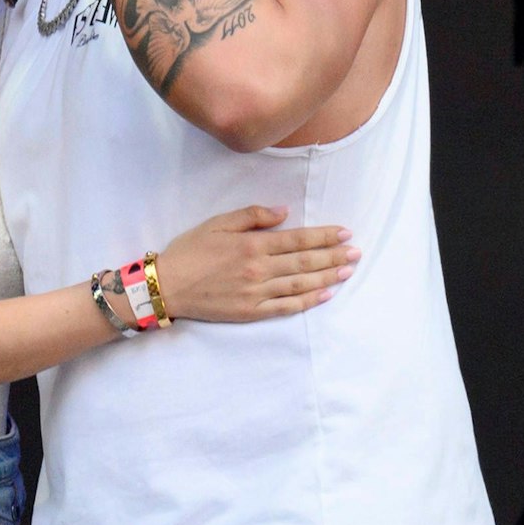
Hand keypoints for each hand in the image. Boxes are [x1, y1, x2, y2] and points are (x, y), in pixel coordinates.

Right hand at [154, 205, 358, 321]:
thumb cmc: (190, 250)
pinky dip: (308, 302)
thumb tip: (284, 212)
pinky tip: (325, 295)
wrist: (167, 286)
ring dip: (328, 277)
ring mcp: (257, 293)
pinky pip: (286, 307)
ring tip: (348, 271)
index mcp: (252, 245)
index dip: (324, 236)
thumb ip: (252, 216)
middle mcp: (259, 269)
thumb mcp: (218, 223)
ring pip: (301, 285)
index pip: (298, 239)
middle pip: (305, 262)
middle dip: (334, 256)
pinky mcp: (251, 312)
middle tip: (357, 253)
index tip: (345, 233)